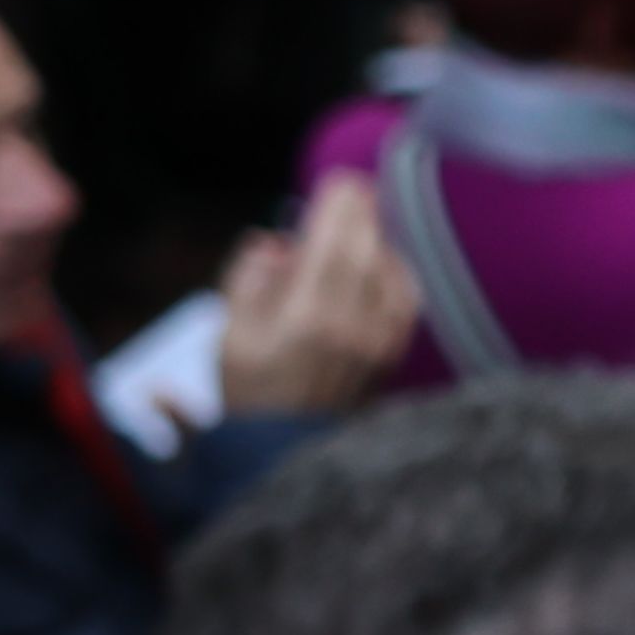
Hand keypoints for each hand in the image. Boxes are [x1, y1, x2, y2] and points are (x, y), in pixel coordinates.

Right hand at [218, 175, 417, 415]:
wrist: (281, 453)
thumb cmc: (247, 390)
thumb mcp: (229, 333)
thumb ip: (250, 278)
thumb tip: (276, 241)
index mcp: (305, 321)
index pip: (332, 247)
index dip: (339, 208)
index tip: (338, 180)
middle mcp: (350, 331)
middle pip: (367, 254)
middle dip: (361, 214)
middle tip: (353, 187)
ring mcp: (378, 346)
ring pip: (392, 275)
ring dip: (377, 242)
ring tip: (358, 224)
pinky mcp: (392, 357)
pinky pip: (405, 301)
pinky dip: (394, 272)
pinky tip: (378, 262)